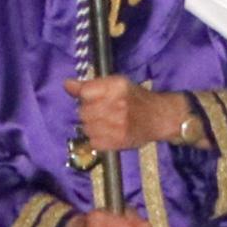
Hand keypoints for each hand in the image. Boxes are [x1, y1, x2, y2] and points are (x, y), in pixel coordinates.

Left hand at [71, 73, 198, 153]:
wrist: (159, 118)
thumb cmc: (137, 98)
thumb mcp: (117, 84)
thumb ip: (90, 85)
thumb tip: (66, 84)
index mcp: (117, 87)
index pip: (84, 92)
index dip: (86, 97)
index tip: (92, 99)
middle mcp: (117, 105)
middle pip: (83, 112)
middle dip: (89, 112)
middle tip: (103, 111)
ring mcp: (117, 125)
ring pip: (86, 127)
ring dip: (93, 126)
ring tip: (106, 123)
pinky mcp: (116, 142)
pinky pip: (92, 141)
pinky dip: (97, 138)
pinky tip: (108, 132)